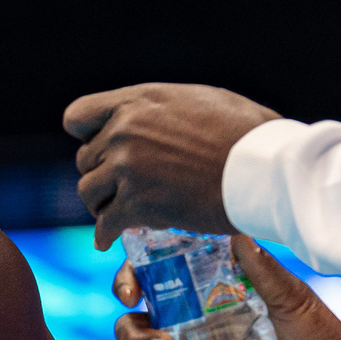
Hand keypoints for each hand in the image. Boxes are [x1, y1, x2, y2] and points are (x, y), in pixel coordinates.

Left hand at [63, 83, 278, 248]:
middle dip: (100, 174)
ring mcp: (128, 168)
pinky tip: (108, 239)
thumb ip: (163, 110)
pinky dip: (105, 235)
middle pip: (85, 160)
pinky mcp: (137, 203)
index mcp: (137, 101)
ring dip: (100, 204)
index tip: (100, 148)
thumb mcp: (198, 100)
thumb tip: (157, 119)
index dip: (86, 135)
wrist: (263, 168)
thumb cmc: (246, 133)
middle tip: (119, 188)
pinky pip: (104, 225)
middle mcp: (125, 131)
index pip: (77, 117)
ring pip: (88, 193)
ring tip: (115, 211)